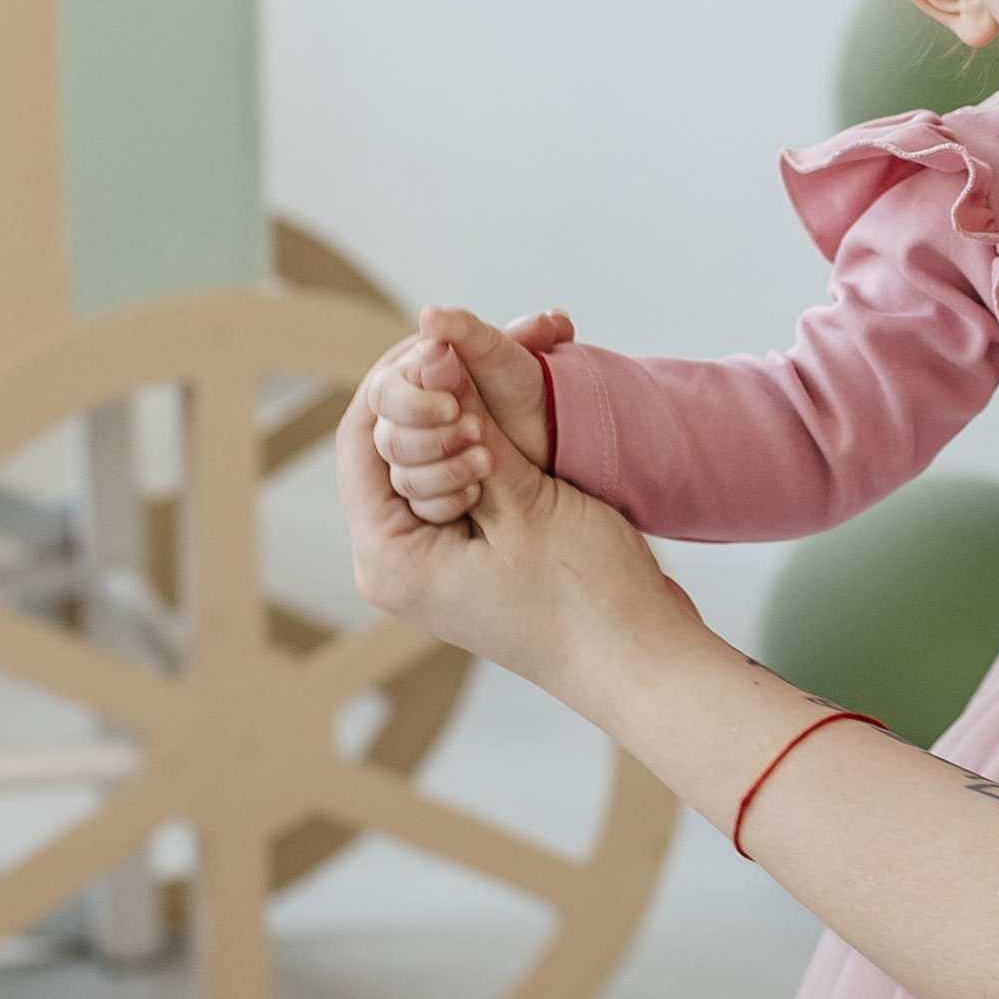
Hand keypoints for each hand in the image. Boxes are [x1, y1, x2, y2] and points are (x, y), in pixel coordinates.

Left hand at [339, 353, 693, 713]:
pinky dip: (479, 445)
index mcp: (389, 558)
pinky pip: (455, 480)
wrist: (638, 659)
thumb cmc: (586, 598)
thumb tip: (433, 354)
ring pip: (422, 457)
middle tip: (473, 357)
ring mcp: (432, 559)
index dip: (396, 379)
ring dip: (459, 416)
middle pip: (385, 446)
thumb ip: (473, 427)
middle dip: (428, 395)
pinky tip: (509, 422)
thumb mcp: (525, 502)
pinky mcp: (468, 553)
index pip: (360, 440)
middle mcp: (397, 560)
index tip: (443, 340)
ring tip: (497, 383)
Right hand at [366, 304, 571, 524]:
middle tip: (476, 431)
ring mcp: (419, 460)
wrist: (558, 426)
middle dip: (432, 439)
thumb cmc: (526, 380)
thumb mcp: (503, 349)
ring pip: (404, 476)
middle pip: (389, 439)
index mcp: (413, 381)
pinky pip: (423, 507)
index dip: (414, 403)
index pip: (384, 393)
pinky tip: (478, 491)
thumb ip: (466, 330)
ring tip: (488, 461)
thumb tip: (429, 316)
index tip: (453, 406)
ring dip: (444, 471)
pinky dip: (449, 501)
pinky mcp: (435, 494)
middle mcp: (408, 422)